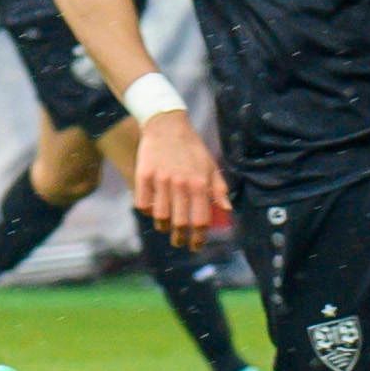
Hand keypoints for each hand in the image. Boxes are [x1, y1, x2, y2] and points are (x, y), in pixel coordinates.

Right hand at [131, 108, 229, 248]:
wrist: (167, 125)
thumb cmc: (192, 148)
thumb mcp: (211, 166)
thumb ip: (220, 189)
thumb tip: (227, 211)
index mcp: (200, 184)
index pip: (201, 220)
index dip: (199, 238)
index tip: (196, 246)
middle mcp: (181, 184)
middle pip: (180, 224)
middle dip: (180, 239)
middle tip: (179, 241)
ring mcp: (161, 180)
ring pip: (160, 217)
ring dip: (163, 226)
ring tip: (166, 225)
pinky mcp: (144, 175)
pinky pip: (142, 204)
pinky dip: (147, 210)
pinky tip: (152, 207)